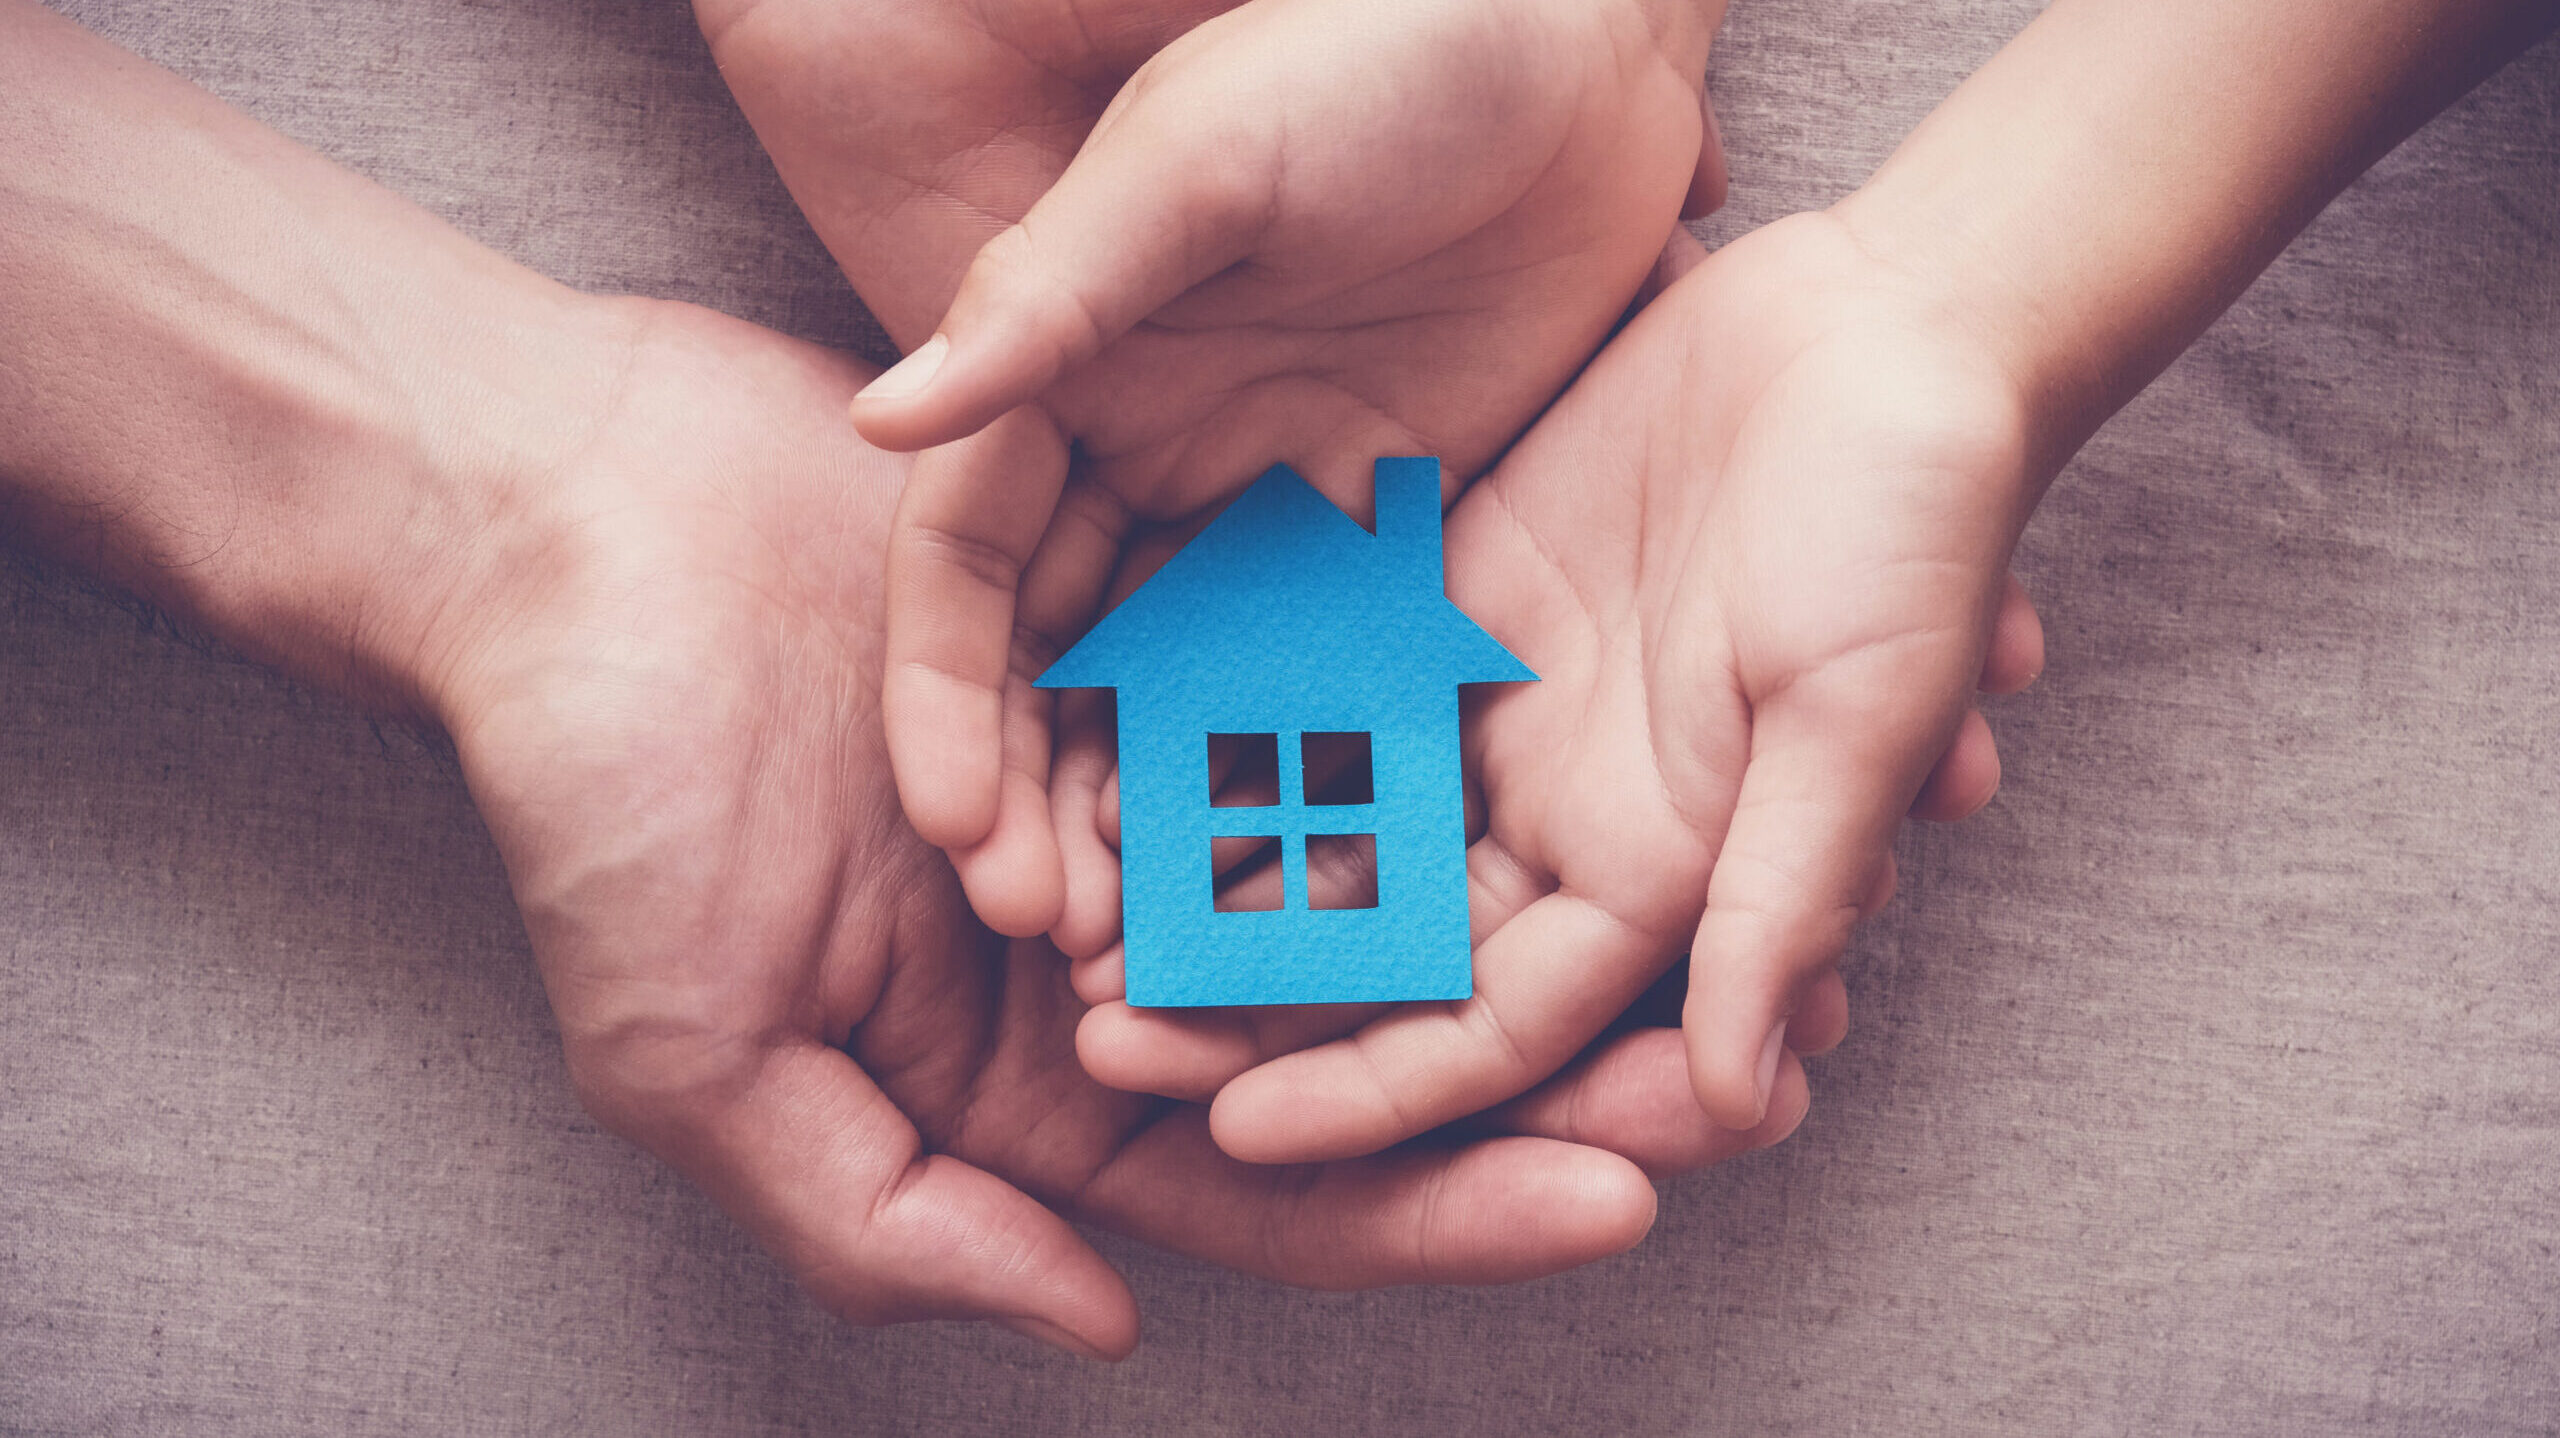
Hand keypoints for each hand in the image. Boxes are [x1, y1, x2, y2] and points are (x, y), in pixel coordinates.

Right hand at [425, 299, 1802, 1354]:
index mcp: (1025, 1076)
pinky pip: (1321, 691)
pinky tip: (1577, 725)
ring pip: (1378, 867)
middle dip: (1547, 1064)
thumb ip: (887, 1213)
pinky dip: (1434, 720)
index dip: (1445, 1203)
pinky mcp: (1154, 634)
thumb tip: (1090, 1325)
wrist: (559, 520)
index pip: (1272, 1174)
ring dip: (1531, 893)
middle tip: (1745, 1059)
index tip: (1622, 1197)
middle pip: (1364, 1034)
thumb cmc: (600, 788)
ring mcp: (1143, 783)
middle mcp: (1109, 946)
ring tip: (1717, 898)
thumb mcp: (698, 1050)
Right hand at [698, 0, 1727, 932]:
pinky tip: (1321, 883)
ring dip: (1171, 819)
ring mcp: (1275, 509)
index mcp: (1073, 373)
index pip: (971, 564)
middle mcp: (1154, 458)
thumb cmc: (1366, 48)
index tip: (956, 823)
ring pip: (1196, 698)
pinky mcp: (1396, 538)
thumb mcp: (1194, 158)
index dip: (949, 697)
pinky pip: (1340, 680)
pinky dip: (1317, 776)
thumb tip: (879, 420)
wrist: (1575, 30)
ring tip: (1170, 950)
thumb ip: (1049, 296)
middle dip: (1051, 799)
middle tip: (1060, 934)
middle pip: (1072, 664)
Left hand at [1071, 213, 2046, 1153]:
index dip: (1369, 1088)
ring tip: (1071, 902)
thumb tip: (1734, 1098)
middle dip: (1250, 999)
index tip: (1232, 1132)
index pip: (1492, 1024)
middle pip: (1382, 942)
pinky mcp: (1449, 591)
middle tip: (1100, 1033)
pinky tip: (1116, 729)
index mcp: (1656, 871)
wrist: (1892, 328)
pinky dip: (1232, 707)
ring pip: (1330, 816)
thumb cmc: (1917, 524)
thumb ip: (1784, 897)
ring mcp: (1496, 703)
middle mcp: (1560, 809)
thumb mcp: (1858, 715)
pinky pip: (1324, 670)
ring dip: (1215, 866)